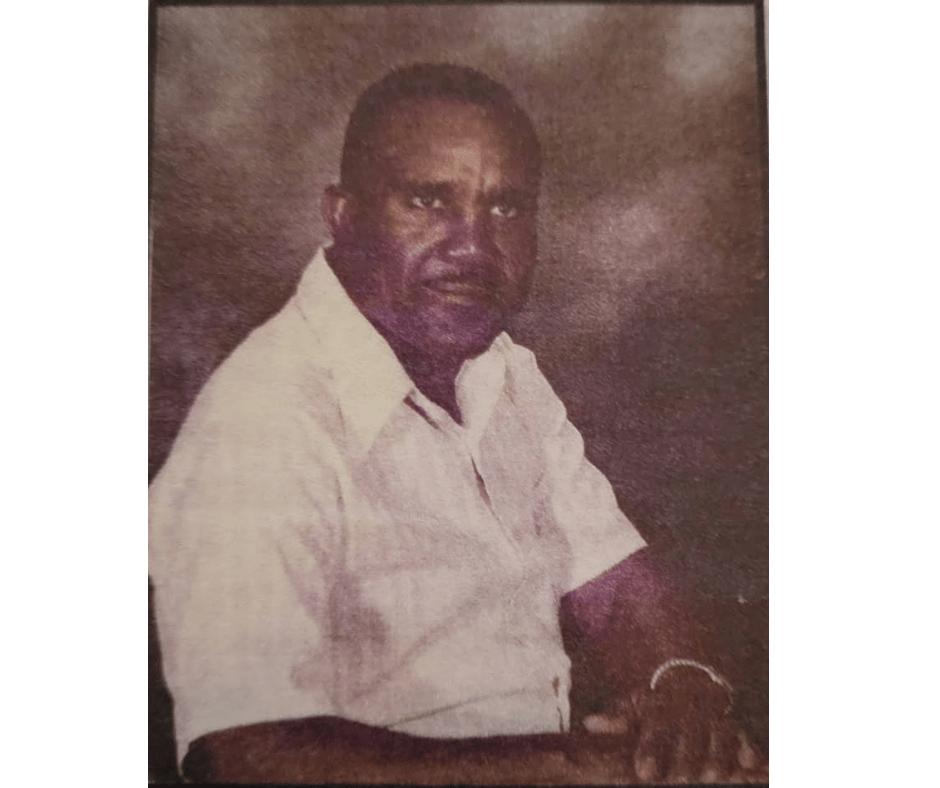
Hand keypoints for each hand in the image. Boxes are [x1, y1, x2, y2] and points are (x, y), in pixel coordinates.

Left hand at [581, 671, 767, 783]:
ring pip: (721, 734)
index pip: (657, 727)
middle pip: (692, 734)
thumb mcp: (632, 706)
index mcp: (663, 705)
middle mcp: (691, 710)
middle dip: (686, 758)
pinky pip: (745, 739)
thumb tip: (591, 724)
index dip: (651, 749)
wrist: (688, 681)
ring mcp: (716, 717)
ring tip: (712, 779)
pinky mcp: (736, 729)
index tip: (643, 771)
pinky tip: (751, 766)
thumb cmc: (655, 705)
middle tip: (678, 781)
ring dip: (718, 758)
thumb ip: (616, 718)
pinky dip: (749, 751)